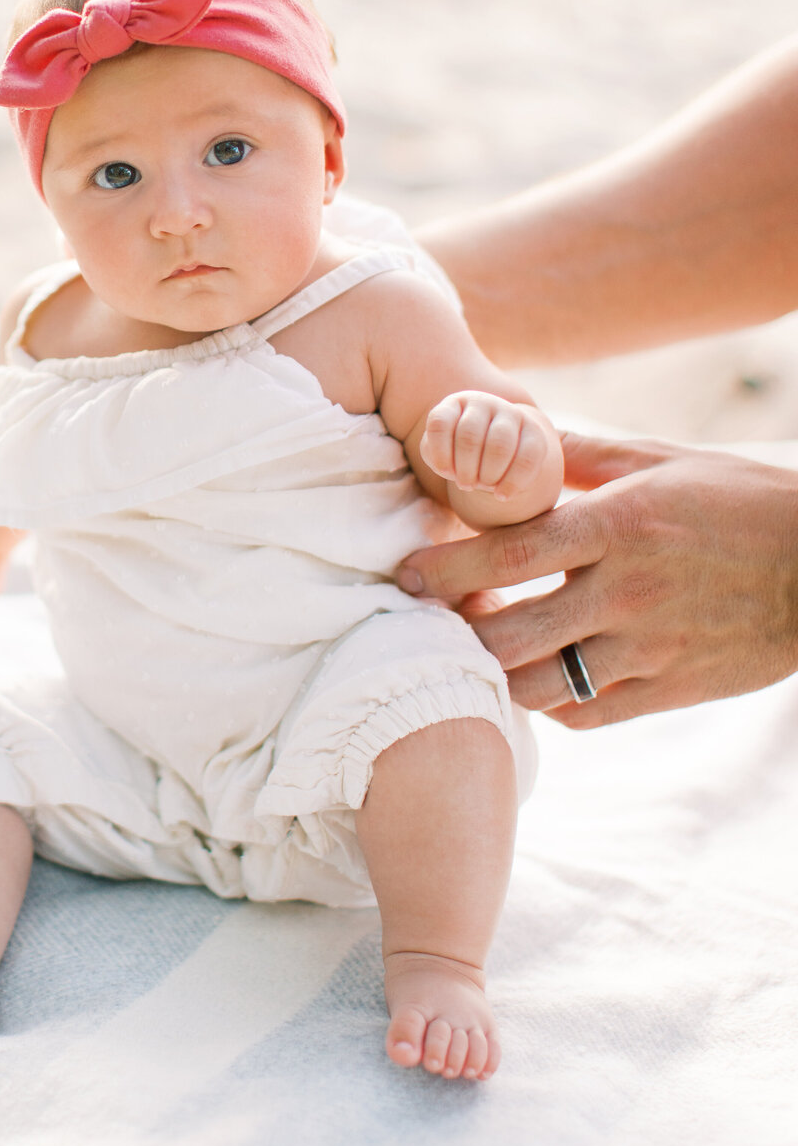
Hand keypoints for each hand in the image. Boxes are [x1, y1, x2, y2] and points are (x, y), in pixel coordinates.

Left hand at [396, 433, 797, 726]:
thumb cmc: (741, 499)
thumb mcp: (661, 460)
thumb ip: (582, 453)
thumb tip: (513, 430)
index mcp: (618, 526)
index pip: (507, 554)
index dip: (445, 568)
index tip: (404, 572)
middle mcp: (627, 592)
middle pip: (510, 633)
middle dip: (455, 631)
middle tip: (429, 619)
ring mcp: (649, 647)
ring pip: (541, 685)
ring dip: (496, 673)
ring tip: (476, 650)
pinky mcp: (672, 689)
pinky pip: (588, 715)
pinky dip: (550, 703)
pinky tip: (537, 677)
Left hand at [421, 391, 551, 501]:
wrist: (497, 454)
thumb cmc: (460, 454)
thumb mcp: (441, 453)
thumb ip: (435, 456)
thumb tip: (450, 467)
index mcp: (455, 404)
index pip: (440, 423)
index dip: (440, 453)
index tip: (445, 472)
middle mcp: (483, 403)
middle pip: (469, 436)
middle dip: (465, 469)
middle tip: (466, 484)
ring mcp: (511, 413)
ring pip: (499, 445)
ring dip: (488, 475)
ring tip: (484, 486)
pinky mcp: (535, 432)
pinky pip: (527, 458)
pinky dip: (512, 483)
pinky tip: (502, 495)